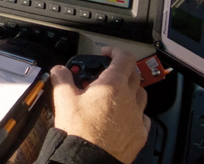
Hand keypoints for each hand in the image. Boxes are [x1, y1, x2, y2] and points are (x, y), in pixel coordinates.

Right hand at [51, 46, 150, 163]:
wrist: (88, 160)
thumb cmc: (80, 132)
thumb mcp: (64, 100)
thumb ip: (62, 79)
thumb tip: (59, 71)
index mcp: (113, 85)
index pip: (124, 58)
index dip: (115, 51)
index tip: (107, 53)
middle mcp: (129, 99)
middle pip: (134, 74)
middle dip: (122, 69)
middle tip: (107, 73)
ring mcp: (137, 117)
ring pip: (141, 95)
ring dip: (130, 90)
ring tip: (115, 95)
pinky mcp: (140, 134)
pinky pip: (143, 117)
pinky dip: (135, 113)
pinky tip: (124, 116)